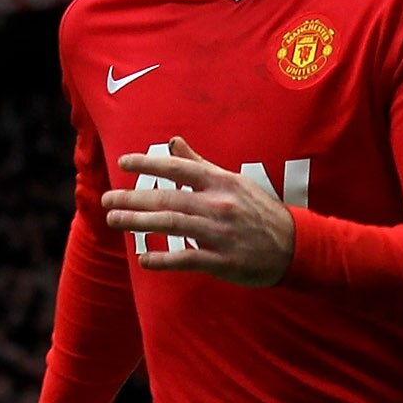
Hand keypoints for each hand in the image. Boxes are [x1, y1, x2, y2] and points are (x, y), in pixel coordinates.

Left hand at [102, 137, 295, 285]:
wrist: (295, 245)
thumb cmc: (259, 211)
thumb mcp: (233, 181)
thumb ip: (200, 164)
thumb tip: (174, 141)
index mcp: (221, 182)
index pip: (178, 168)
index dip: (149, 163)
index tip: (123, 163)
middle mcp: (219, 205)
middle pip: (168, 198)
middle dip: (133, 198)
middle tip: (107, 200)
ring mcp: (220, 233)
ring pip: (173, 224)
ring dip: (140, 223)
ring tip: (115, 221)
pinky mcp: (223, 261)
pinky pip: (187, 259)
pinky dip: (163, 260)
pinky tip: (143, 260)